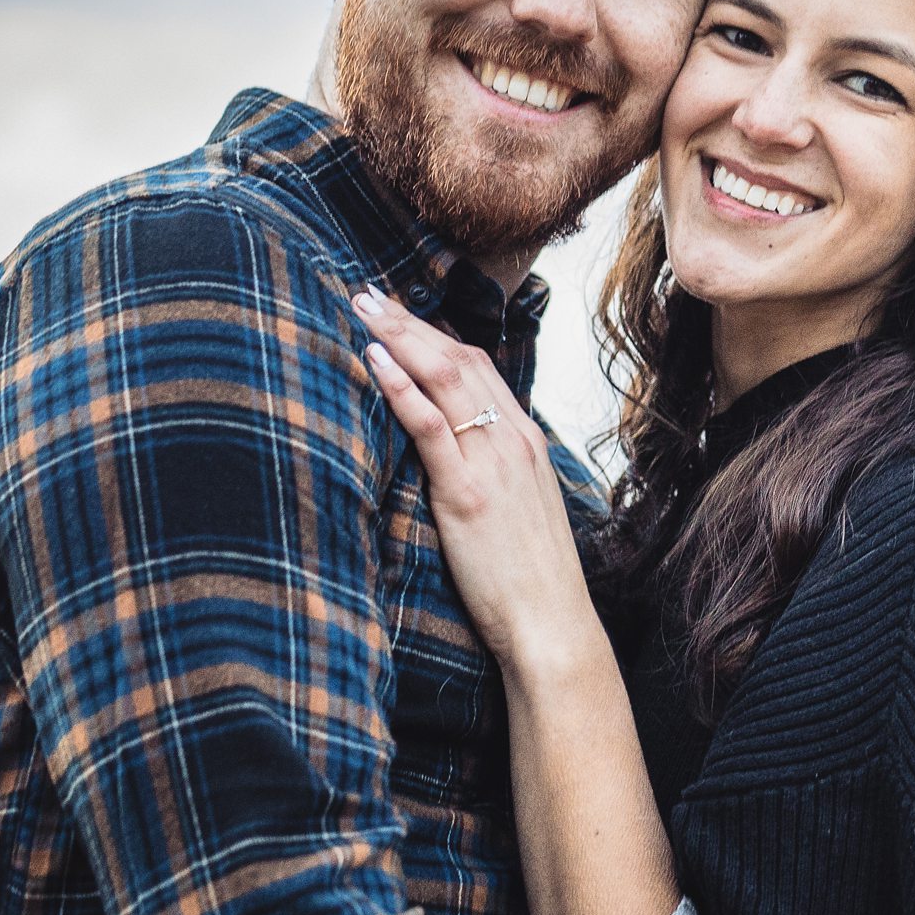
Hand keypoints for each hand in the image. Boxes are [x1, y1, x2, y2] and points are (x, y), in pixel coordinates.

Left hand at [354, 290, 599, 673]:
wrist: (552, 623)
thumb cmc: (530, 578)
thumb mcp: (516, 510)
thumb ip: (488, 473)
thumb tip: (448, 457)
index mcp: (524, 441)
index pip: (477, 368)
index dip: (434, 334)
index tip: (397, 313)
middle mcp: (512, 440)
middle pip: (458, 360)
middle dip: (409, 321)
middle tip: (366, 291)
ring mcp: (492, 462)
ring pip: (445, 378)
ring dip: (399, 336)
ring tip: (361, 308)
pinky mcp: (467, 492)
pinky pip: (431, 426)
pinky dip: (401, 386)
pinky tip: (375, 359)